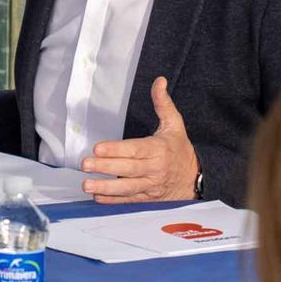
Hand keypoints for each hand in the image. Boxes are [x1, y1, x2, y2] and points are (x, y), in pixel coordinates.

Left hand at [80, 77, 199, 203]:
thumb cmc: (179, 148)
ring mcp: (151, 186)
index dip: (116, 149)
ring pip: (127, 188)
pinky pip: (129, 200)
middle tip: (85, 164)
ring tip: (86, 185)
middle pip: (128, 169)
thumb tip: (159, 81)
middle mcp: (155, 169)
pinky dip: (113, 200)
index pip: (135, 149)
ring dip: (106, 187)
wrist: (194, 178)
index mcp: (159, 149)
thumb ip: (163, 103)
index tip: (98, 148)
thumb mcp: (175, 124)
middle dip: (105, 167)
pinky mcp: (147, 198)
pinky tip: (97, 196)